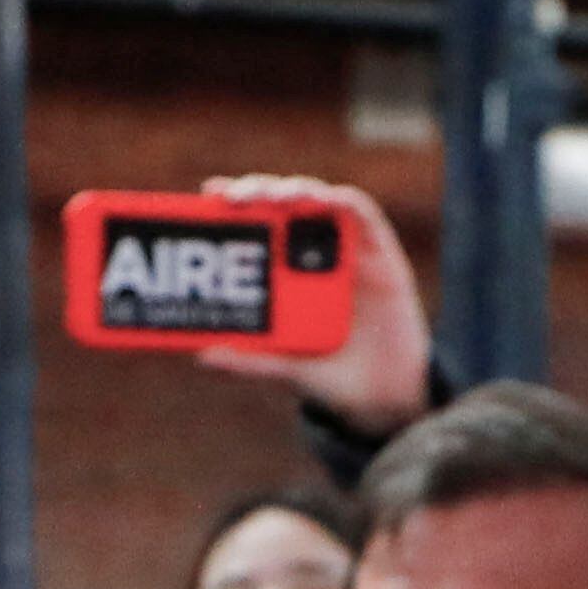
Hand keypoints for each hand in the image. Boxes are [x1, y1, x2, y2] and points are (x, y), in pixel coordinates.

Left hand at [191, 175, 431, 433]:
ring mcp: (345, 251)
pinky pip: (363, 215)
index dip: (233, 205)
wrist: (384, 398)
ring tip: (274, 198)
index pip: (255, 227)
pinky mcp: (380, 253)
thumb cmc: (332, 376)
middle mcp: (310, 255)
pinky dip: (344, 203)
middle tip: (234, 198)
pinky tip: (326, 201)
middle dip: (256, 192)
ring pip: (317, 202)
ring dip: (295, 191)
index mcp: (283, 276)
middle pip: (281, 207)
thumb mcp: (287, 369)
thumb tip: (202, 357)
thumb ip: (251, 362)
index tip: (208, 195)